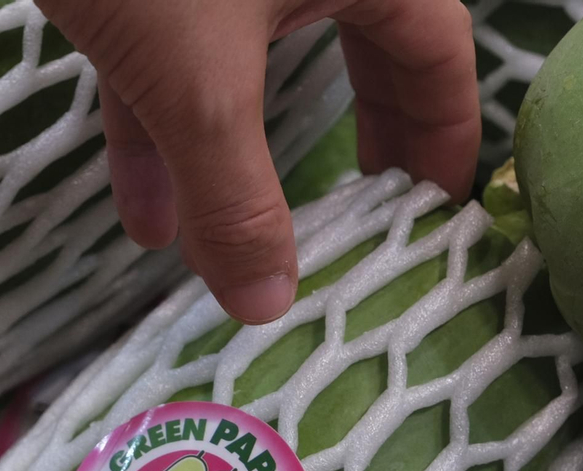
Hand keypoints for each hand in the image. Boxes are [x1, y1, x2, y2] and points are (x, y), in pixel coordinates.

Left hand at [38, 0, 479, 323]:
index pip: (436, 57)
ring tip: (224, 256)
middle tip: (361, 225)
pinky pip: (176, 49)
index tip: (432, 217)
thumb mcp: (194, 81)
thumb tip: (267, 308)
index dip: (442, 139)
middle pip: (360, 53)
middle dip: (353, 145)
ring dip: (232, 161)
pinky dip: (161, 123)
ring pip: (253, 61)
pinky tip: (140, 212)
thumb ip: (234, 196)